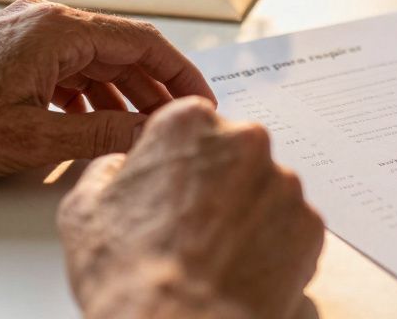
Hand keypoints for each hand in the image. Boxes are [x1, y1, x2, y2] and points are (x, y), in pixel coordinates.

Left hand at [0, 0, 213, 179]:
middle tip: (180, 120)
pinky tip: (97, 120)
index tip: (202, 100)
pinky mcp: (12, 50)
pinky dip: (92, 91)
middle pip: (123, 48)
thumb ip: (103, 132)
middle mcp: (47, 20)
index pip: (144, 42)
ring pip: (97, 58)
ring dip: (124, 92)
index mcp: (59, 28)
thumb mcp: (35, 137)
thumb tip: (151, 132)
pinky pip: (69, 65)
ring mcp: (28, 33)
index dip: (181, 73)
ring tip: (143, 128)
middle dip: (156, 86)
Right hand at [58, 98, 323, 318]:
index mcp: (191, 123)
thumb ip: (109, 169)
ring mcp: (284, 183)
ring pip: (265, 190)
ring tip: (216, 254)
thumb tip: (121, 167)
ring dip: (247, 213)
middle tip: (192, 227)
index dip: (179, 160)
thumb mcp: (85, 208)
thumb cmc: (128, 272)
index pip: (192, 125)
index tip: (171, 187)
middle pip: (235, 153)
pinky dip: (273, 244)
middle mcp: (246, 141)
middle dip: (219, 183)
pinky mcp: (311, 225)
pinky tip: (242, 268)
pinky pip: (291, 227)